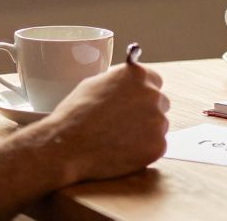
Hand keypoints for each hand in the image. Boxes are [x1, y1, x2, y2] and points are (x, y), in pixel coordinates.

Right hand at [38, 63, 169, 184]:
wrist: (66, 146)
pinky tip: (122, 151)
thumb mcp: (95, 84)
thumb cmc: (75, 114)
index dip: (142, 93)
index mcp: (138, 75)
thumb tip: (127, 84)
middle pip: (160, 103)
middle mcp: (153, 94)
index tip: (134, 102)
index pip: (154, 81)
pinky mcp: (157, 146)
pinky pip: (156, 146)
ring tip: (118, 139)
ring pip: (159, 126)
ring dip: (145, 132)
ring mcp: (158, 121)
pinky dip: (143, 150)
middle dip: (146, 112)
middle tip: (125, 124)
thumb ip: (118, 82)